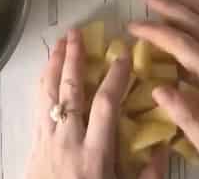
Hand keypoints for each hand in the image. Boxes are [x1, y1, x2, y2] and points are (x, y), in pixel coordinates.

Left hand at [25, 30, 167, 178]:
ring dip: (54, 65)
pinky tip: (47, 70)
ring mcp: (46, 139)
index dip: (114, 77)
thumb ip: (149, 175)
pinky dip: (43, 83)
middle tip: (80, 34)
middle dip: (75, 59)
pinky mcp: (34, 142)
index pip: (104, 105)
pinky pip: (38, 105)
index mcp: (94, 154)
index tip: (123, 56)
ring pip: (48, 93)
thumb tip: (165, 144)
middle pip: (70, 91)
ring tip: (60, 42)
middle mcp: (67, 141)